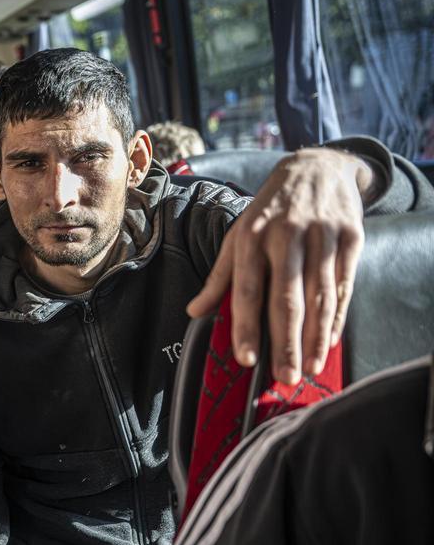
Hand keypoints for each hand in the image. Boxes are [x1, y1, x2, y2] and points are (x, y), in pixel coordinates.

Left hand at [187, 148, 366, 383]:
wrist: (316, 167)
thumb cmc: (270, 211)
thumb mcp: (238, 235)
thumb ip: (219, 277)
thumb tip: (194, 313)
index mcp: (252, 236)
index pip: (247, 289)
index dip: (245, 326)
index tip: (247, 359)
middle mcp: (286, 235)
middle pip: (287, 298)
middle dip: (286, 342)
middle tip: (286, 377)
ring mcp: (322, 235)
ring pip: (320, 296)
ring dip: (315, 337)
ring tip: (310, 368)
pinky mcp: (350, 237)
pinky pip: (344, 285)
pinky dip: (337, 316)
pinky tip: (329, 341)